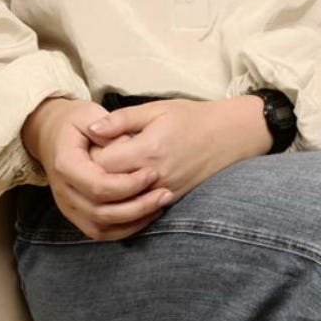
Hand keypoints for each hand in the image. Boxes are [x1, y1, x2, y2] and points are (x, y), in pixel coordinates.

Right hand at [21, 98, 170, 241]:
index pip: (97, 185)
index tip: (153, 172)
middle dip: (136, 206)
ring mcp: (68, 206)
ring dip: (133, 220)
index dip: (127, 184)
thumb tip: (126, 143)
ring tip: (161, 204)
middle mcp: (63, 191)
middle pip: (100, 211)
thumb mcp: (90, 115)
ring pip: (100, 227)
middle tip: (164, 194)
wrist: (51, 134)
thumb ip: (109, 128)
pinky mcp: (76, 214)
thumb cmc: (76, 122)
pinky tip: (148, 215)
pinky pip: (100, 232)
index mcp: (66, 164)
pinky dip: (124, 229)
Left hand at [86, 96, 270, 203]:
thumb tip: (91, 129)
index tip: (94, 144)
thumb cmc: (193, 117)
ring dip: (108, 192)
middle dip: (95, 174)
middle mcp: (153, 176)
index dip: (89, 154)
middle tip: (97, 159)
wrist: (231, 134)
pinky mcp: (170, 201)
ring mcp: (162, 192)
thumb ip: (122, 120)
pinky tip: (124, 187)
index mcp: (148, 149)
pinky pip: (137, 212)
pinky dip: (125, 202)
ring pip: (118, 204)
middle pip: (105, 187)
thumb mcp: (158, 109)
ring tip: (109, 172)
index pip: (100, 163)